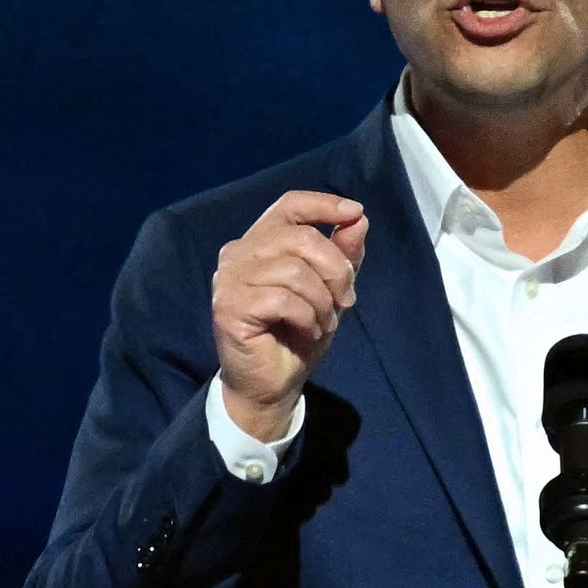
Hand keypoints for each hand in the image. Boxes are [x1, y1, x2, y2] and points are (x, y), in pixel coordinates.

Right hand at [210, 191, 367, 441]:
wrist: (272, 384)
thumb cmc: (298, 333)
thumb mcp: (330, 291)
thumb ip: (343, 255)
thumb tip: (359, 219)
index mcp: (261, 242)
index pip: (289, 205)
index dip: (322, 204)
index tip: (354, 213)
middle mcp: (238, 253)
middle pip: (300, 238)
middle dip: (335, 270)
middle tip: (346, 301)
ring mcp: (229, 279)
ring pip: (294, 270)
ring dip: (322, 301)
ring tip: (323, 322)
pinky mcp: (229, 307)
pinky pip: (283, 299)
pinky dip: (307, 317)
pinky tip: (308, 331)